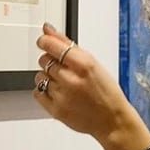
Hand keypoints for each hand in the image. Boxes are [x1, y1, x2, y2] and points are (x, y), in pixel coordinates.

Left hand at [33, 24, 149, 149]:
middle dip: (51, 61)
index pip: (52, 45)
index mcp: (84, 65)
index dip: (45, 41)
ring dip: (47, 77)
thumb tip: (48, 30)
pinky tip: (58, 92)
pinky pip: (37, 93)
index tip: (44, 41)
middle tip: (64, 69)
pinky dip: (43, 91)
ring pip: (39, 76)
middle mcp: (72, 80)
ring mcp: (62, 96)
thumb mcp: (93, 63)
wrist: (112, 120)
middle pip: (44, 60)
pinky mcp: (56, 110)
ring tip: (63, 83)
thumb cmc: (106, 91)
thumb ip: (67, 45)